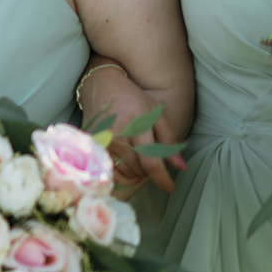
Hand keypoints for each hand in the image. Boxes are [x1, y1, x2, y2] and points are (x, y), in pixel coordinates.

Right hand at [81, 64, 184, 194]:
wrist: (100, 83)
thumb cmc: (132, 98)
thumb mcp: (156, 115)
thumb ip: (168, 141)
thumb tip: (181, 168)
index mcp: (137, 126)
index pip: (150, 162)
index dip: (162, 178)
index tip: (170, 188)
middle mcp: (116, 135)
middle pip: (137, 170)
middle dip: (148, 171)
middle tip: (151, 163)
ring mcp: (100, 141)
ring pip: (122, 171)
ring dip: (133, 172)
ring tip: (137, 161)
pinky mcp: (90, 144)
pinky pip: (107, 168)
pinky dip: (118, 171)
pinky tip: (123, 162)